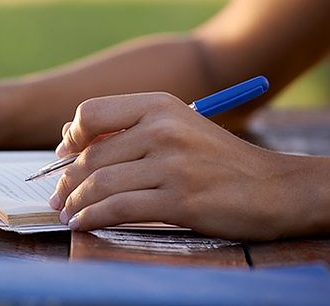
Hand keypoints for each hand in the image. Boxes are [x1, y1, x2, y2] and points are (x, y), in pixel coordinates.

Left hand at [48, 92, 325, 240]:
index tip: (63, 156)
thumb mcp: (175, 126)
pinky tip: (82, 223)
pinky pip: (118, 209)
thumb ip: (127, 129)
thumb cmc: (216, 158)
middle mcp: (162, 129)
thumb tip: (68, 139)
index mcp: (158, 105)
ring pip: (101, 183)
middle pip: (92, 155)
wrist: (272, 187)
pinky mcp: (179, 199)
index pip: (91, 112)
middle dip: (67, 180)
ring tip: (66, 212)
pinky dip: (93, 218)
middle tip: (57, 195)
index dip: (71, 137)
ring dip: (75, 202)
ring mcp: (171, 164)